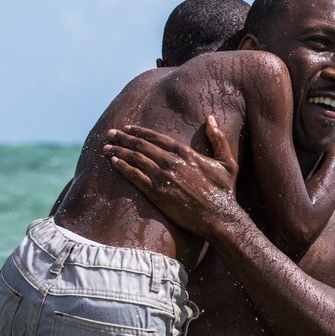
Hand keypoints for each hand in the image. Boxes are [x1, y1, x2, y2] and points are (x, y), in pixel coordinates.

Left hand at [103, 115, 240, 237]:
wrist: (219, 218)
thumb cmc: (225, 192)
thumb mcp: (227, 162)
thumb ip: (218, 138)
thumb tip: (210, 118)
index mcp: (187, 153)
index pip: (158, 138)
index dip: (141, 131)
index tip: (128, 128)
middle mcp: (172, 162)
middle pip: (142, 146)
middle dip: (124, 138)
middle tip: (110, 134)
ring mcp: (163, 177)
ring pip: (135, 159)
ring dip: (119, 151)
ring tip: (106, 147)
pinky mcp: (157, 193)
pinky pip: (135, 177)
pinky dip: (122, 168)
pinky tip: (113, 163)